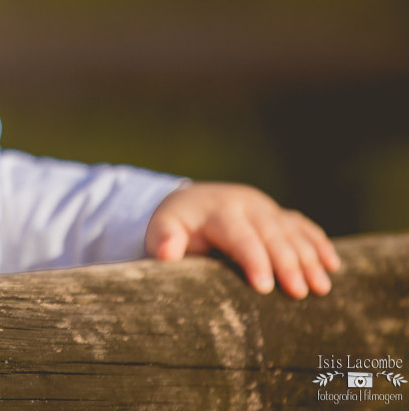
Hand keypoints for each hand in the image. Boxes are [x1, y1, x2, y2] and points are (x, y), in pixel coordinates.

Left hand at [145, 182, 340, 297]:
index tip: (265, 287)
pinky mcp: (277, 213)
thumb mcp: (161, 228)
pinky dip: (318, 243)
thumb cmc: (175, 225)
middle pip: (271, 234)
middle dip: (287, 263)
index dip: (253, 260)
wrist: (189, 201)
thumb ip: (163, 239)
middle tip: (300, 293)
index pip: (239, 236)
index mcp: (218, 211)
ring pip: (291, 231)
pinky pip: (302, 226)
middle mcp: (245, 205)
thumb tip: (165, 253)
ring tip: (322, 287)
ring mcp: (265, 207)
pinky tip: (332, 264)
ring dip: (309, 258)